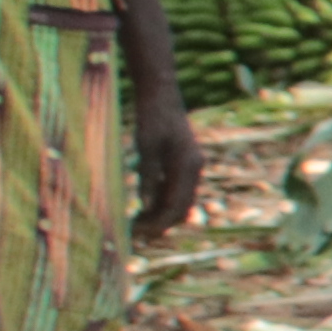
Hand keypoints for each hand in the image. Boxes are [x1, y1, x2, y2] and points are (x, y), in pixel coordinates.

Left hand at [129, 83, 204, 244]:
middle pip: (182, 207)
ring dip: (161, 214)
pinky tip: (143, 206)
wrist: (161, 96)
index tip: (141, 234)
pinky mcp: (184, 164)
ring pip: (180, 201)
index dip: (160, 222)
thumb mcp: (146, 147)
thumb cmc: (151, 118)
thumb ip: (148, 176)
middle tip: (137, 234)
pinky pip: (176, 190)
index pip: (177, 204)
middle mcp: (195, 169)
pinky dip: (162, 201)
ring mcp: (191, 167)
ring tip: (137, 223)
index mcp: (188, 165)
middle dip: (161, 223)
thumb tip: (145, 204)